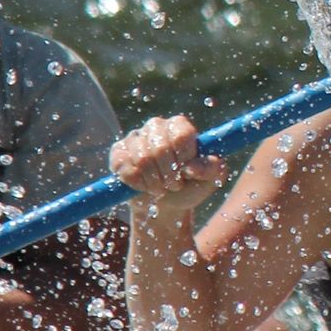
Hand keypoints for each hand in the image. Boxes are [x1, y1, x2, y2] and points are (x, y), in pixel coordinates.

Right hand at [110, 116, 225, 209]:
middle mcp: (156, 126)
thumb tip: (192, 168)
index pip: (181, 136)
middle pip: (160, 148)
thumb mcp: (212, 179)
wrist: (166, 204)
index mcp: (180, 126)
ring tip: (161, 187)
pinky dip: (138, 184)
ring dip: (155, 182)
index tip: (187, 171)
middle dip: (170, 175)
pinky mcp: (118, 154)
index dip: (184, 158)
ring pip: (142, 159)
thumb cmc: (191, 185)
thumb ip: (212, 169)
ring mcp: (134, 138)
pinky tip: (145, 186)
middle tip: (175, 184)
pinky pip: (125, 169)